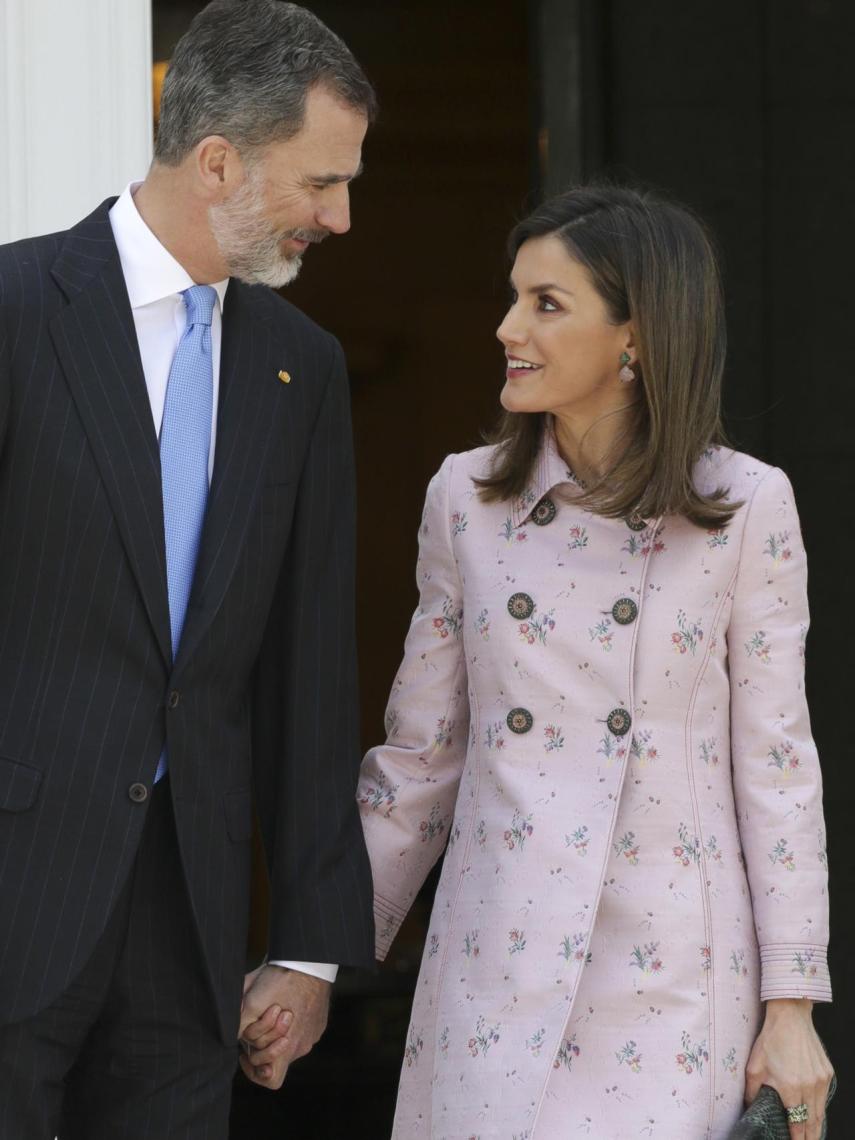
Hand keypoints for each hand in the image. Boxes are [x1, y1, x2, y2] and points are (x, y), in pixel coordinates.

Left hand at [238, 965, 330, 1088]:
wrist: (308, 959)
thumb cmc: (280, 979)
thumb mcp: (250, 1002)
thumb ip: (240, 1027)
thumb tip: (234, 1039)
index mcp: (287, 1046)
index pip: (270, 1079)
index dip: (255, 1072)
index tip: (246, 1052)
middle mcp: (302, 1045)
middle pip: (276, 1056)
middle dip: (262, 1042)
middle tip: (258, 1022)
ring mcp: (313, 1033)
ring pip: (289, 1042)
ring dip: (277, 1031)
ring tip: (273, 1007)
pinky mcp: (319, 1022)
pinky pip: (303, 1030)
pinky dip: (292, 1021)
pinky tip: (287, 1001)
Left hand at [745, 999, 833, 1139]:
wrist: (791, 1016)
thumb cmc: (771, 1039)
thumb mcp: (754, 1065)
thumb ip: (752, 1090)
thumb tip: (750, 1105)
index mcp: (791, 1087)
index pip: (797, 1122)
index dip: (796, 1137)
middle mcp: (809, 1086)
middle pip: (812, 1122)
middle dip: (809, 1136)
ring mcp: (820, 1080)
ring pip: (820, 1111)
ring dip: (816, 1125)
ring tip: (812, 1135)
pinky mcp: (827, 1073)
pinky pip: (824, 1097)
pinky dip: (820, 1108)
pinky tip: (814, 1113)